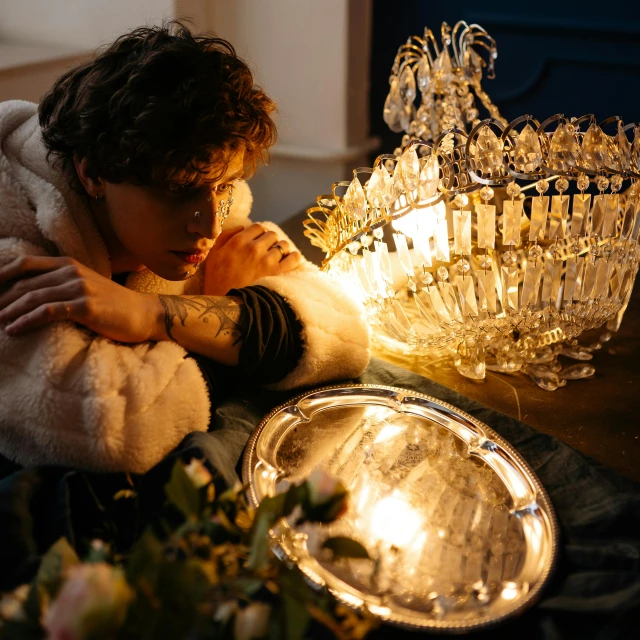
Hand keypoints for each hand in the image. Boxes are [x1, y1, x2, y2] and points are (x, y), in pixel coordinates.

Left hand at [0, 255, 159, 341]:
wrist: (144, 314)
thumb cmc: (112, 305)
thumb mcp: (84, 286)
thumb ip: (60, 284)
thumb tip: (27, 294)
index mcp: (68, 264)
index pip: (23, 264)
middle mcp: (71, 272)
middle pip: (23, 283)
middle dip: (0, 298)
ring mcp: (79, 288)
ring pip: (32, 297)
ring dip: (8, 311)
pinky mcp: (86, 306)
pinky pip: (47, 312)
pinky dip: (26, 321)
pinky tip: (13, 329)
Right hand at [203, 223, 300, 294]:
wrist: (224, 302)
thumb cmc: (216, 278)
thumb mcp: (214, 253)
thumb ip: (226, 236)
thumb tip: (242, 227)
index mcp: (238, 241)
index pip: (258, 227)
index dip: (259, 233)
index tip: (258, 240)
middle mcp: (254, 248)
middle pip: (272, 235)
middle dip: (270, 241)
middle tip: (266, 250)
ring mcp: (267, 260)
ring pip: (283, 245)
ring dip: (281, 249)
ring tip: (276, 257)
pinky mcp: (276, 273)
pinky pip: (293, 259)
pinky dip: (294, 257)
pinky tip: (291, 259)